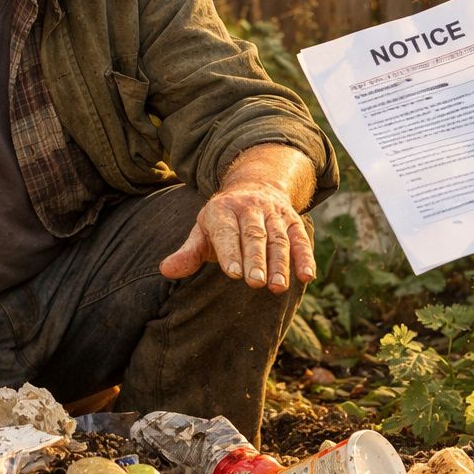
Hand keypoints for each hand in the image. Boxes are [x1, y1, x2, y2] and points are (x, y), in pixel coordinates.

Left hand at [159, 144, 317, 291]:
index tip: (232, 273)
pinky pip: (300, 238)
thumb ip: (188, 253)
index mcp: (222, 210)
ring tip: (278, 288)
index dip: (230, 252)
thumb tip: (166, 270)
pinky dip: (305, 256)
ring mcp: (273, 213)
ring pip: (278, 238)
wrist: (255, 186)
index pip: (226, 232)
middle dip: (256, 260)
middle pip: (254, 236)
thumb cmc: (223, 221)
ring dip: (280, 263)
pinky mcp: (292, 219)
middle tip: (255, 284)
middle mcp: (249, 208)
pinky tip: (307, 275)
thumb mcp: (203, 231)